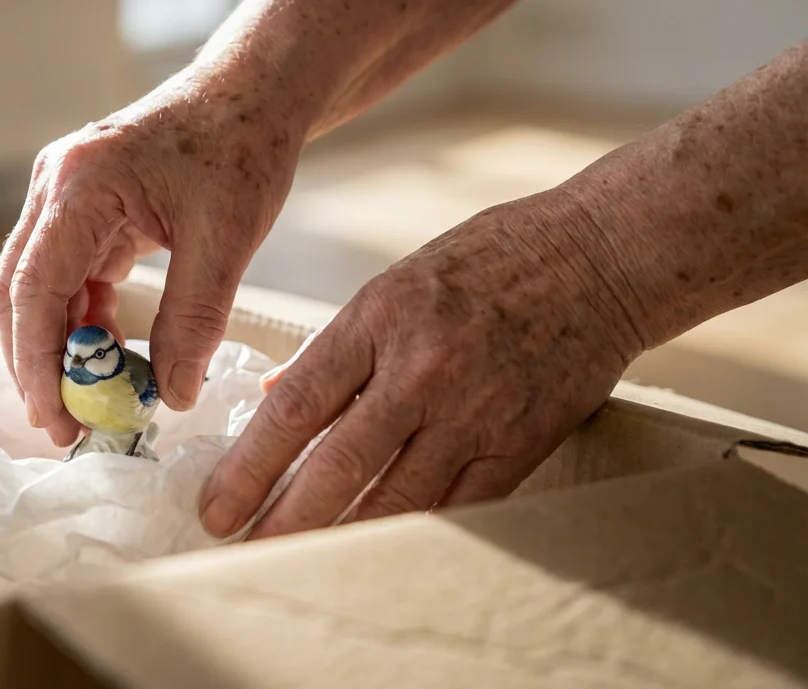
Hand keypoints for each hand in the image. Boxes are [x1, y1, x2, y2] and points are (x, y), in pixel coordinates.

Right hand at [0, 70, 306, 444]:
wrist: (253, 92)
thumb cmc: (242, 148)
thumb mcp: (226, 240)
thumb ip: (194, 320)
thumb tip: (172, 396)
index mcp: (81, 185)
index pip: (33, 289)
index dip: (37, 363)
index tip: (56, 418)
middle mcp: (56, 186)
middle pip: (17, 293)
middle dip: (36, 365)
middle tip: (67, 426)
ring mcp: (64, 196)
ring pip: (36, 289)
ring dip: (59, 347)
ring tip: (93, 402)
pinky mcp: (83, 209)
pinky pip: (67, 276)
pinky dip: (83, 321)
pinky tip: (112, 356)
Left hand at [199, 189, 645, 538]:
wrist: (601, 255)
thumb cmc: (489, 259)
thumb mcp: (393, 283)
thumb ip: (336, 349)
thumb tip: (276, 398)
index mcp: (379, 319)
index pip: (296, 409)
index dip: (249, 466)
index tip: (216, 504)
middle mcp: (422, 368)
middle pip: (337, 464)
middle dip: (281, 516)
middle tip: (241, 548)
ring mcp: (475, 409)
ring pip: (396, 497)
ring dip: (340, 536)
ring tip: (298, 563)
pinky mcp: (522, 441)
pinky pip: (459, 506)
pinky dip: (415, 533)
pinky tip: (379, 552)